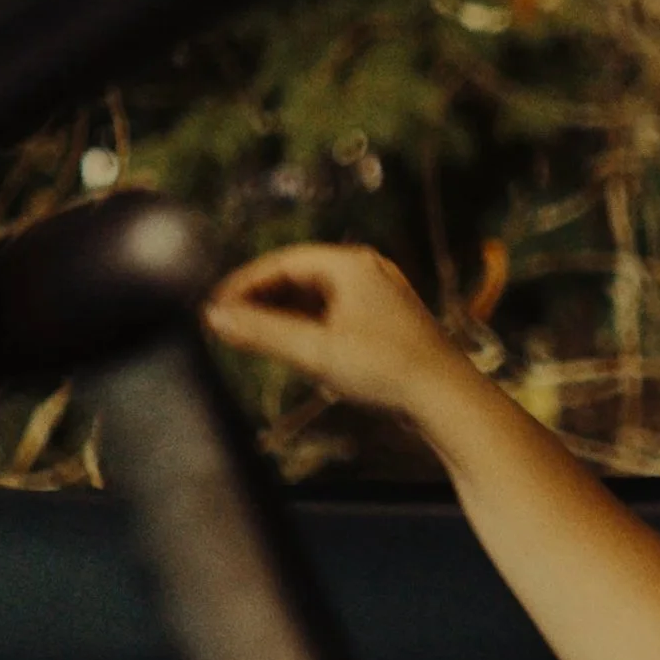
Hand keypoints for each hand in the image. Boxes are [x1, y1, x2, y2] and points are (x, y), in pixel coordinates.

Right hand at [205, 244, 476, 417]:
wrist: (446, 398)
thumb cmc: (386, 368)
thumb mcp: (316, 351)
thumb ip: (262, 332)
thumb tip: (213, 316)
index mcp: (352, 264)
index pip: (283, 261)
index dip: (244, 282)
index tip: (213, 305)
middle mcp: (366, 272)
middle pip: (299, 276)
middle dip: (260, 298)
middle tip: (225, 322)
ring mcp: (377, 296)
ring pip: (315, 297)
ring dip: (281, 314)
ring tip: (248, 335)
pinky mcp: (383, 322)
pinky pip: (333, 314)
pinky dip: (305, 326)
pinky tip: (288, 347)